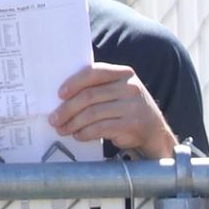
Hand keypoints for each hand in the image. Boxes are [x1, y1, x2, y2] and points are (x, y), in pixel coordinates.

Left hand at [51, 63, 175, 156]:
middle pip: (90, 96)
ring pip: (93, 114)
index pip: (94, 72)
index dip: (74, 83)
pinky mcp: (130, 125)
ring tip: (62, 129)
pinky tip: (78, 135)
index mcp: (123, 73)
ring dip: (73, 123)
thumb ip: (99, 87)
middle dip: (68, 108)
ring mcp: (131, 107)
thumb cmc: (127, 109)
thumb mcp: (118, 91)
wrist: (154, 131)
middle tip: (54, 118)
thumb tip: (63, 97)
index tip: (59, 94)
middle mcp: (129, 87)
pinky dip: (85, 133)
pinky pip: (101, 128)